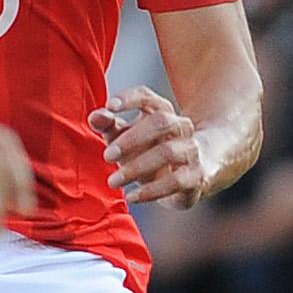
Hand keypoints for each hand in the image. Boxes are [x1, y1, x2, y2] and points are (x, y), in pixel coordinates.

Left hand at [92, 84, 213, 208]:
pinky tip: (132, 196)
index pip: (147, 96)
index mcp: (161, 111)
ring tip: (114, 181)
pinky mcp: (197, 176)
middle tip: (107, 155)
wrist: (192, 174)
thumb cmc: (150, 150)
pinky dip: (151, 190)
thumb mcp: (125, 137)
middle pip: (161, 121)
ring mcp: (192, 150)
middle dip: (131, 138)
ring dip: (137, 167)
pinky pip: (176, 181)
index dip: (130, 98)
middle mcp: (181, 126)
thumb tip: (95, 116)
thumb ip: (109, 125)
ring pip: (168, 152)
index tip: (110, 106)